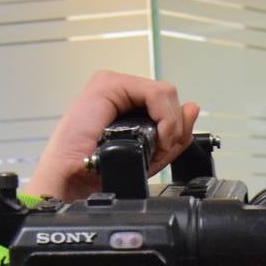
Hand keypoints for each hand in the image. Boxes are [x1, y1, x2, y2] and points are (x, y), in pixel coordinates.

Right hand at [27, 70, 199, 199]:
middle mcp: (120, 93)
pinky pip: (156, 93)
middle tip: (160, 151)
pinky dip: (165, 118)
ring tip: (155, 147)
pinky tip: (156, 137)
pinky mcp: (108, 84)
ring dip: (169, 125)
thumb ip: (174, 133)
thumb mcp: (150, 156)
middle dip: (174, 128)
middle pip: (170, 98)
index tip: (166, 151)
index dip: (176, 129)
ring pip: (166, 93)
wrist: (73, 180)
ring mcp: (113, 85)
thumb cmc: (99, 172)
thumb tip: (192, 107)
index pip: (168, 105)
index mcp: (127, 107)